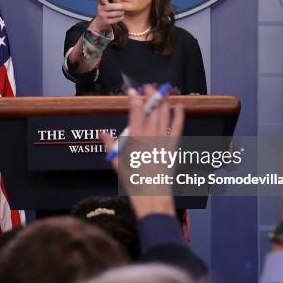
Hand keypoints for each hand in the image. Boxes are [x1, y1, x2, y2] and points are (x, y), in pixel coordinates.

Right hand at [88, 0, 123, 34]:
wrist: (99, 23)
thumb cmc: (104, 13)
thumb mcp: (103, 7)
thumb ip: (107, 3)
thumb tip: (119, 4)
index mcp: (101, 5)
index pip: (101, 1)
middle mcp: (101, 10)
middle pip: (112, 7)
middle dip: (119, 7)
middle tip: (122, 7)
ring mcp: (103, 16)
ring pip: (116, 13)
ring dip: (121, 12)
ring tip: (122, 12)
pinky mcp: (107, 22)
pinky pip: (116, 19)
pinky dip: (120, 17)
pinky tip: (121, 16)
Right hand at [101, 85, 184, 218]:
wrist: (152, 195)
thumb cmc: (132, 181)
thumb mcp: (117, 163)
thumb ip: (110, 145)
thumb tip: (102, 133)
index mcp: (135, 139)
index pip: (135, 113)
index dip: (134, 99)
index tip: (132, 90)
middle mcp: (150, 136)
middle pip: (152, 111)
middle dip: (151, 97)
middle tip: (150, 86)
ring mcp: (163, 141)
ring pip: (164, 116)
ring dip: (164, 102)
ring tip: (163, 91)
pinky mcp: (172, 148)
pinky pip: (177, 128)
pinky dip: (179, 116)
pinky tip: (179, 106)